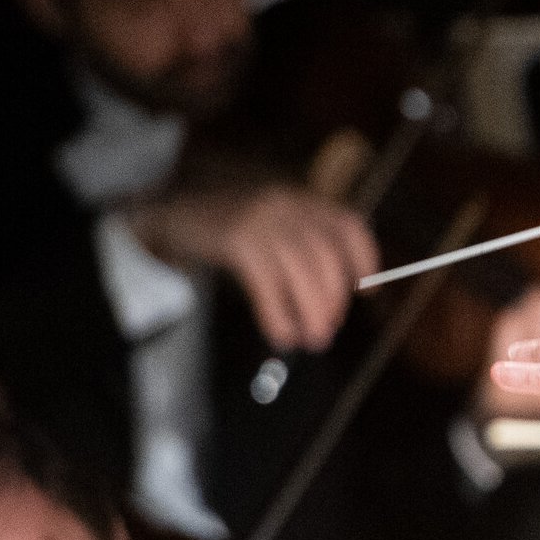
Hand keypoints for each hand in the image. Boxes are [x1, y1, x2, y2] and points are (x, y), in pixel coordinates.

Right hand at [135, 182, 377, 351]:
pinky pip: (265, 282)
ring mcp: (259, 219)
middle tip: (326, 329)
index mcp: (301, 201)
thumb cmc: (230, 229)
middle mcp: (285, 205)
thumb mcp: (273, 227)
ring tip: (311, 339)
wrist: (174, 213)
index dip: (364, 259)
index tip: (365, 292)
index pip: (348, 224)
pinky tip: (281, 334)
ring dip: (312, 309)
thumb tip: (332, 304)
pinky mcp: (234, 238)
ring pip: (300, 268)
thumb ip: (303, 250)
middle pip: (325, 253)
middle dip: (333, 298)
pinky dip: (278, 313)